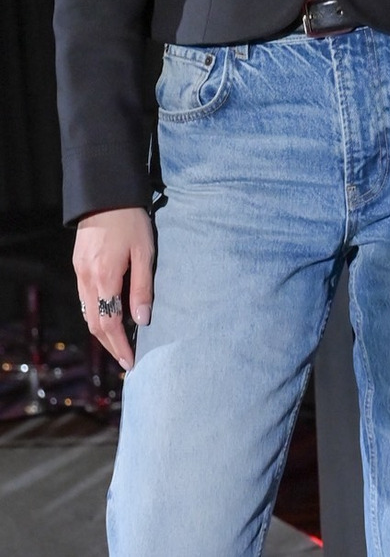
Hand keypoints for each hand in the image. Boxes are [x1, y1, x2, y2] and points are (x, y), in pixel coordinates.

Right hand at [74, 207, 154, 369]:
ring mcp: (80, 273)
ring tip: (119, 344)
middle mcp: (87, 280)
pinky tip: (109, 317)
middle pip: (95, 324)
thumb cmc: (131, 222)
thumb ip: (142, 288)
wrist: (106, 196)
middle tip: (126, 360)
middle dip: (110, 345)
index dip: (120, 346)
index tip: (131, 361)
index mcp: (105, 278)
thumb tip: (143, 320)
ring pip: (87, 313)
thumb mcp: (144, 252)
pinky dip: (96, 314)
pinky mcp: (78, 266)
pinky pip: (84, 299)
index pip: (110, 324)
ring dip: (102, 332)